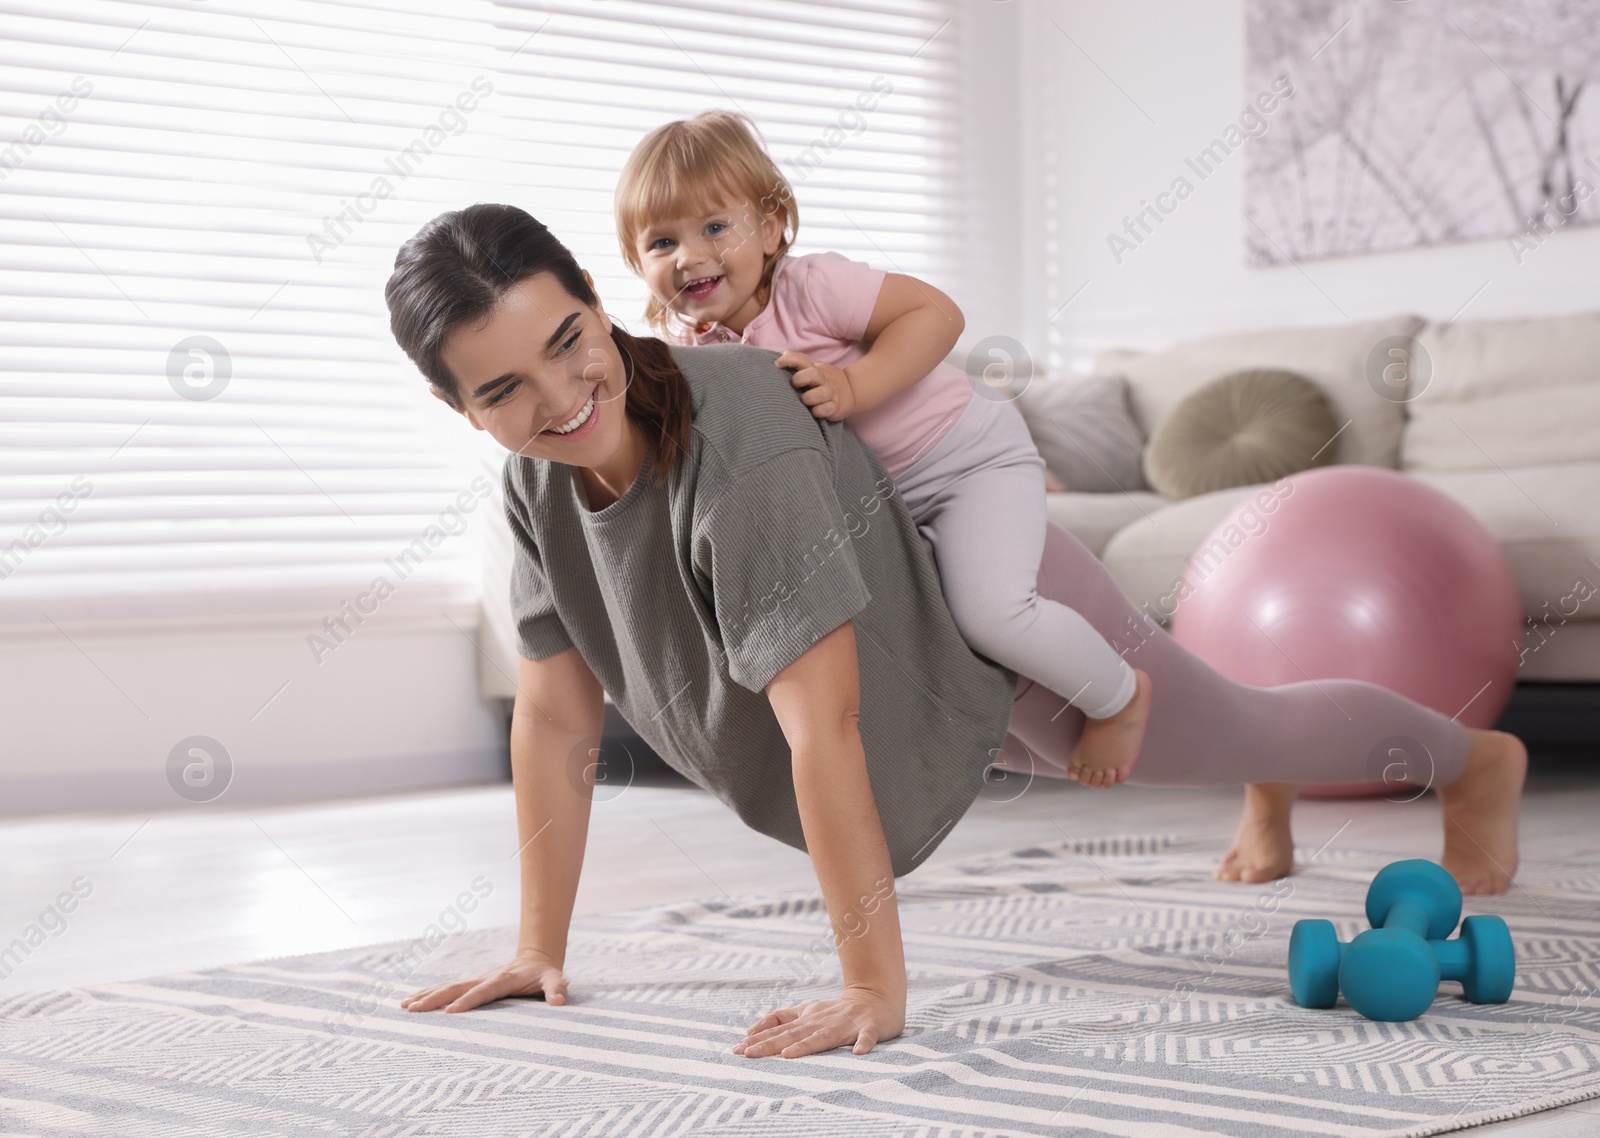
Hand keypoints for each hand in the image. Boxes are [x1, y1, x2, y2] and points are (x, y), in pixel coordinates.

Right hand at [400, 950, 568, 1013]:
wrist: (536, 959)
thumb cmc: (545, 974)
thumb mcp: (555, 979)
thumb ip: (557, 989)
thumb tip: (559, 1002)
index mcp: (503, 979)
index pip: (483, 992)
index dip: (468, 1001)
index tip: (451, 1012)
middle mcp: (484, 977)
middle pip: (456, 987)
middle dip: (435, 998)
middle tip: (413, 1009)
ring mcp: (475, 979)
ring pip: (447, 986)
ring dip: (426, 995)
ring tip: (404, 1006)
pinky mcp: (470, 983)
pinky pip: (446, 988)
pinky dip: (428, 994)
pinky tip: (410, 1003)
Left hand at [732, 985, 904, 1057]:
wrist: (876, 997)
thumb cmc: (837, 1011)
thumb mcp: (807, 1011)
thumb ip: (781, 1018)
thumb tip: (751, 1031)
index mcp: (808, 1018)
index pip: (780, 1029)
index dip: (759, 1039)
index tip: (738, 1050)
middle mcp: (823, 1021)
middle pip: (794, 1034)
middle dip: (771, 1044)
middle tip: (749, 1054)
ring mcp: (846, 1024)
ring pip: (824, 1036)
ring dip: (807, 1045)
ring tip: (788, 1055)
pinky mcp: (870, 1028)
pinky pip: (866, 1037)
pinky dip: (863, 1044)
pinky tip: (857, 1053)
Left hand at [776, 350, 854, 420]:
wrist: (851, 391)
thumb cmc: (825, 380)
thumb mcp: (814, 368)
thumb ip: (800, 362)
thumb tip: (784, 353)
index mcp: (816, 368)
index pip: (802, 359)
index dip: (790, 360)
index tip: (777, 364)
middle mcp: (823, 379)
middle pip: (813, 374)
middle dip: (800, 379)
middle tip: (794, 386)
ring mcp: (830, 393)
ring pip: (821, 393)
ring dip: (808, 397)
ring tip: (803, 400)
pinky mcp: (835, 407)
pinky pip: (826, 409)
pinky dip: (818, 411)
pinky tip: (813, 411)